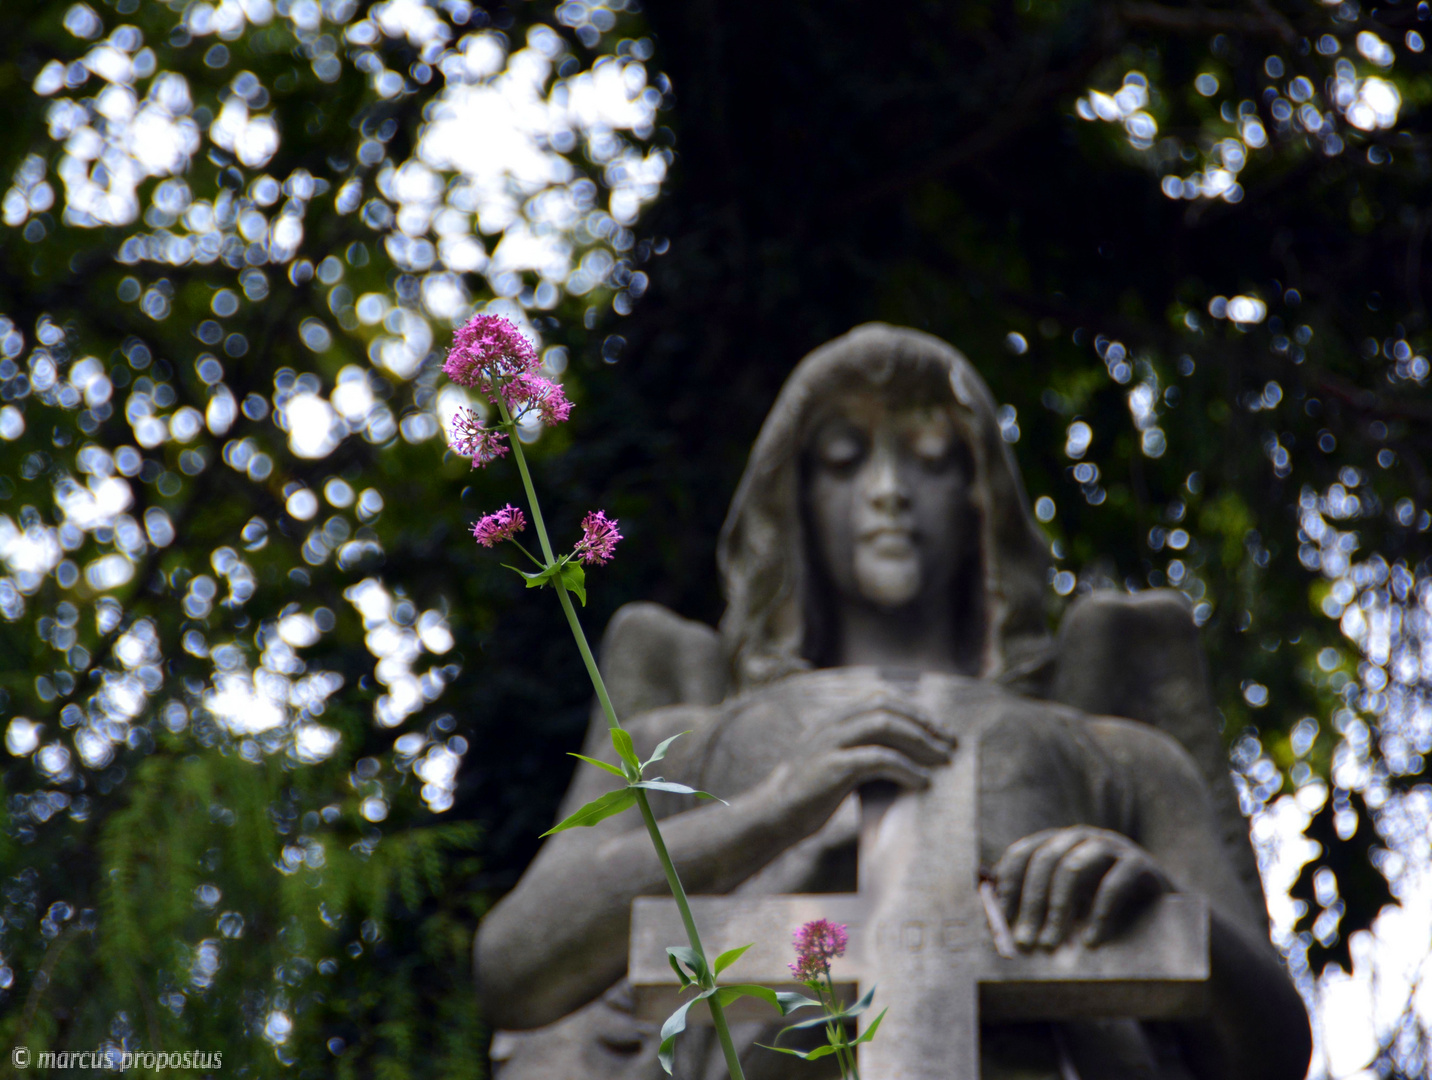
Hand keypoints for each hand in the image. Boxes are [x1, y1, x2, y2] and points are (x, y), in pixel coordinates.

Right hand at [754, 696, 955, 835]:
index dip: (913, 710)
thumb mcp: (832, 763)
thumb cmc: (806, 796)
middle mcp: (831, 725)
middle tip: (949, 742)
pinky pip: (878, 759)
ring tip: (943, 760)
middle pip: (886, 707)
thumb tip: (900, 756)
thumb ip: (857, 751)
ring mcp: (830, 744)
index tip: (938, 728)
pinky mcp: (833, 768)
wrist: (771, 817)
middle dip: (923, 722)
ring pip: (884, 726)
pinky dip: (906, 768)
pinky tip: (922, 782)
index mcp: (832, 720)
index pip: (879, 698)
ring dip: (920, 742)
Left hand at [994, 826, 1169, 949]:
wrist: (1163, 914)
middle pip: (1044, 860)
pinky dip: (1098, 915)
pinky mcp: (1139, 863)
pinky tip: (1091, 942)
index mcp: (1057, 842)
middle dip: (1030, 903)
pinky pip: (1113, 884)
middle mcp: (1081, 837)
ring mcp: (1111, 846)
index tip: (1001, 920)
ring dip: (1056, 909)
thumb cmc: (1102, 911)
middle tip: (1025, 943)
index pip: (1022, 853)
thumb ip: (1034, 908)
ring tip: (1051, 945)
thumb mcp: (1066, 906)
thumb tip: (991, 922)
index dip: (1008, 885)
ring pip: (1072, 867)